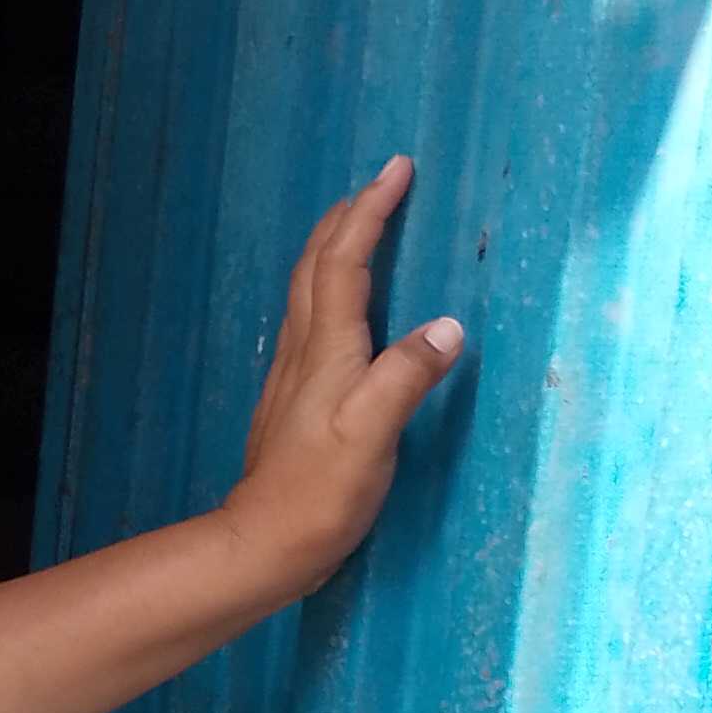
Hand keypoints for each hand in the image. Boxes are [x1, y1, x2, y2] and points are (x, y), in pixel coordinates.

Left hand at [220, 155, 463, 602]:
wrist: (264, 544)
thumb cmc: (319, 494)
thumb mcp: (371, 434)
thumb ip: (406, 377)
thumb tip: (447, 327)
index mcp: (326, 350)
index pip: (345, 261)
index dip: (370, 212)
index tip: (397, 168)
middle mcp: (304, 352)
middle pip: (318, 265)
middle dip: (349, 217)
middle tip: (381, 184)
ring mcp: (294, 375)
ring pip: (309, 290)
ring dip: (335, 248)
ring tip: (360, 225)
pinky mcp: (295, 400)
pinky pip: (312, 320)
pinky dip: (330, 289)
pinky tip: (340, 306)